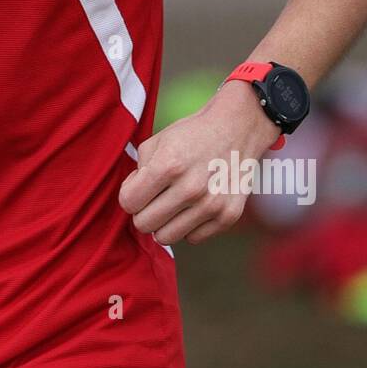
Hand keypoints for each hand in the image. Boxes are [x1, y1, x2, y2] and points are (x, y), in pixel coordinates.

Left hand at [118, 82, 283, 244]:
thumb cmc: (192, 135)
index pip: (128, 202)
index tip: (139, 188)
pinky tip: (195, 206)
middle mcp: (191, 188)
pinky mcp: (228, 216)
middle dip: (143, 212)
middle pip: (144, 225)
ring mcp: (212, 204)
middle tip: (154, 199)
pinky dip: (189, 226)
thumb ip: (138, 171)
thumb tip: (132, 200)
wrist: (237, 128)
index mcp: (168, 166)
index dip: (129, 195)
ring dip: (165, 223)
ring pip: (166, 237)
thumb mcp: (157, 142)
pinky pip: (193, 238)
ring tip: (173, 204)